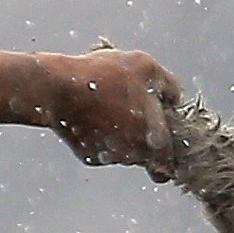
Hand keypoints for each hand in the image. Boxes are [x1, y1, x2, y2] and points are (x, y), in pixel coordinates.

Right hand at [41, 47, 180, 173]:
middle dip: (144, 138)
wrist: (58, 89)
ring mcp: (108, 158)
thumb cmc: (106, 76)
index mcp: (153, 141)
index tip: (165, 141)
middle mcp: (132, 157)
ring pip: (124, 152)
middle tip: (136, 111)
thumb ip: (169, 86)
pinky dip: (101, 135)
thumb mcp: (147, 67)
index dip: (169, 155)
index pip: (168, 164)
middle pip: (145, 155)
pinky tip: (93, 112)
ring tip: (111, 104)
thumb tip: (175, 99)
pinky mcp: (87, 156)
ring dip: (122, 134)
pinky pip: (102, 148)